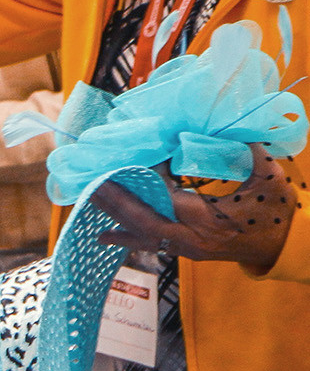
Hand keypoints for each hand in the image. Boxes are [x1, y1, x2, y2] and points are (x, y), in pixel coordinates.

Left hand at [90, 145, 296, 274]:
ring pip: (142, 233)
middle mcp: (193, 239)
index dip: (149, 178)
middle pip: (145, 220)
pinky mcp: (185, 249)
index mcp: (212, 220)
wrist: (285, 246)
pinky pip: (149, 244)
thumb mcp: (265, 176)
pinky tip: (101, 235)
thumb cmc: (277, 210)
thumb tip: (217, 121)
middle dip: (116, 200)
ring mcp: (187, 248)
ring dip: (114, 215)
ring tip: (86, 197)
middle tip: (91, 180)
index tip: (135, 157)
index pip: (169, 198)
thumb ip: (241, 149)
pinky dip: (125, 238)